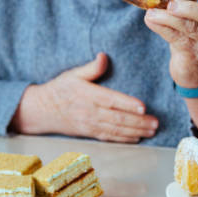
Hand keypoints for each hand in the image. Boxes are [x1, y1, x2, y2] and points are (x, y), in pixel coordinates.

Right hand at [12, 52, 158, 142]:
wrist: (42, 111)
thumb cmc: (60, 89)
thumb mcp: (72, 74)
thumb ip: (91, 67)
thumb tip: (104, 56)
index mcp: (87, 95)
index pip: (110, 100)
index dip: (127, 104)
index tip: (143, 106)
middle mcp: (89, 112)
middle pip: (117, 118)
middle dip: (138, 122)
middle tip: (155, 122)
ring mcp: (90, 125)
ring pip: (116, 130)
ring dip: (135, 131)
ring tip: (151, 130)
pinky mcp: (90, 133)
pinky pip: (109, 138)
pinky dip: (124, 139)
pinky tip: (137, 138)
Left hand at [144, 0, 197, 86]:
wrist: (191, 68)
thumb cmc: (189, 34)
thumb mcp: (192, 17)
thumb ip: (184, 0)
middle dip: (192, 7)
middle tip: (172, 3)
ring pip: (191, 28)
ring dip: (170, 19)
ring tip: (152, 12)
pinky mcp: (191, 53)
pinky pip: (175, 38)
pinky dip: (160, 28)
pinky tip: (149, 19)